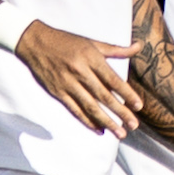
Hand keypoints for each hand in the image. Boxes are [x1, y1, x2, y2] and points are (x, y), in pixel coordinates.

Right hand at [14, 19, 138, 135]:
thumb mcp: (92, 43)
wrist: (34, 42)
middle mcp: (80, 73)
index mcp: (91, 59)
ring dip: (106, 121)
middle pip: (103, 96)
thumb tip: (139, 46)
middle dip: (120, 112)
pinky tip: (99, 130)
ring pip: (90, 107)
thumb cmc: (66, 41)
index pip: (113, 80)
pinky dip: (87, 121)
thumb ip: (116, 50)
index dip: (127, 94)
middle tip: (133, 125)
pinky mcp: (57, 93)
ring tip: (120, 133)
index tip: (139, 106)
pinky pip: (74, 110)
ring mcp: (67, 84)